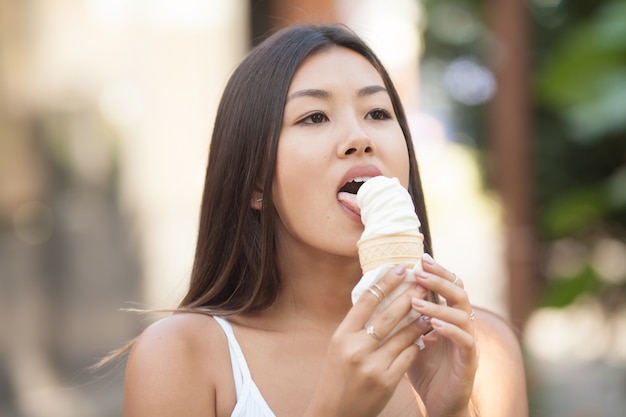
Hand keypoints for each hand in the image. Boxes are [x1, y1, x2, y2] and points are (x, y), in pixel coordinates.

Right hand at [305, 264, 432, 416]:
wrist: (334, 413)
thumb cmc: (338, 376)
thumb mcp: (339, 347)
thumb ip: (357, 326)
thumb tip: (378, 297)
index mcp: (342, 335)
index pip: (367, 300)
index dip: (386, 281)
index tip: (401, 267)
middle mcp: (355, 348)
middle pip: (389, 314)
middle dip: (410, 295)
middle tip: (424, 281)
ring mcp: (372, 366)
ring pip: (404, 335)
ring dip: (420, 320)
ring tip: (432, 308)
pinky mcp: (386, 382)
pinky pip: (408, 356)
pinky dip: (417, 345)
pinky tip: (424, 337)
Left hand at [408, 254, 478, 416]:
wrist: (439, 403)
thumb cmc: (424, 370)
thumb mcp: (411, 339)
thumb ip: (405, 319)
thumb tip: (383, 296)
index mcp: (450, 317)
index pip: (448, 286)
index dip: (437, 272)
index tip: (419, 259)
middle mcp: (463, 325)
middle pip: (460, 292)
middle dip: (440, 279)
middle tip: (420, 271)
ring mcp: (469, 342)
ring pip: (463, 315)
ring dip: (439, 306)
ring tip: (416, 302)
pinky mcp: (470, 362)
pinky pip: (466, 341)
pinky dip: (450, 330)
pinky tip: (433, 326)